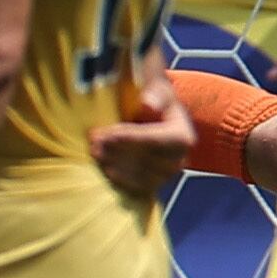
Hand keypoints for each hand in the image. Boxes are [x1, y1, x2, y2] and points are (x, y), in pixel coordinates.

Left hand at [90, 69, 197, 198]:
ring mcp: (167, 176)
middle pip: (144, 159)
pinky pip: (136, 187)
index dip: (128, 138)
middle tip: (93, 142)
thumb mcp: (159, 91)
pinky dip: (119, 178)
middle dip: (116, 151)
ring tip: (94, 152)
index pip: (153, 140)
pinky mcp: (155, 185)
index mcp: (183, 138)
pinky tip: (103, 167)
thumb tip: (148, 103)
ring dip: (114, 164)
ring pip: (138, 175)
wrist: (159, 119)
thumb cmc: (157, 101)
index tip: (104, 133)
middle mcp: (179, 160)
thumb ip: (155, 94)